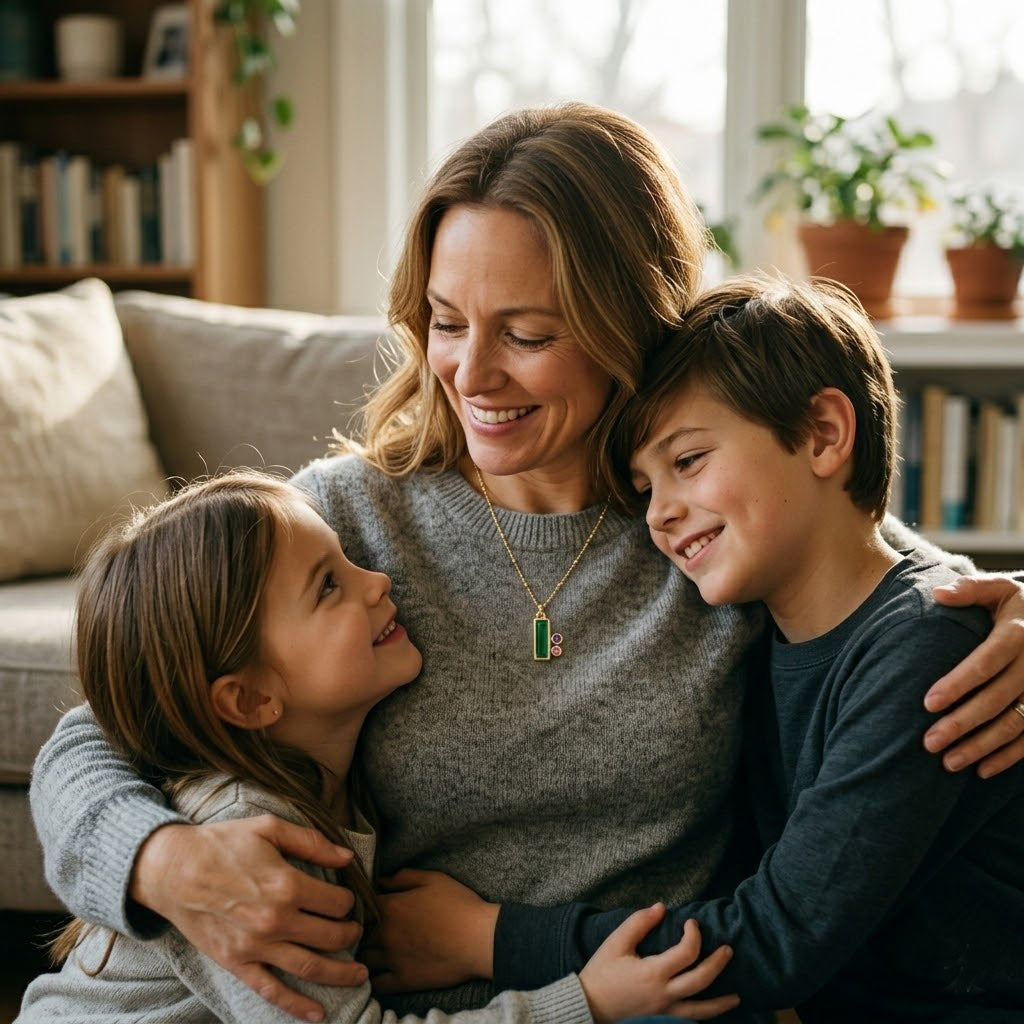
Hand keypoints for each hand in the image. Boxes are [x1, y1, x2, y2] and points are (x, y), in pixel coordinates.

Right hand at [132, 816, 363, 1021]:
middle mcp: (275, 921)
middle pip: (331, 936)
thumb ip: (312, 842)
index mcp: (286, 886)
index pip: (337, 902)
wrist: (173, 869)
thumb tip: (348, 857)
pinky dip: (297, 1006)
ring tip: (360, 974)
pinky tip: (319, 1014)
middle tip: (357, 931)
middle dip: (351, 934)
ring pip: (310, 967)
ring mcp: (255, 947)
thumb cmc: (223, 843)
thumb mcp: (270, 828)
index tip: (347, 898)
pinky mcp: (237, 963)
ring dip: (341, 974)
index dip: (349, 900)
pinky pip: (271, 991)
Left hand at [362, 868, 498, 992]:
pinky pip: (377, 984)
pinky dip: (372, 978)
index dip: (362, 904)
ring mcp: (393, 959)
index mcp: (391, 907)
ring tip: (368, 950)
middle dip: (359, 930)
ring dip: (363, 953)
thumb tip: (382, 881)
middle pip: (357, 933)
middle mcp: (386, 934)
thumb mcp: (433, 879)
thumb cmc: (459, 904)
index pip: (362, 904)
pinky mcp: (404, 981)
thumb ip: (403, 877)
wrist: (480, 939)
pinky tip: (375, 973)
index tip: (366, 905)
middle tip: (365, 928)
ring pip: (363, 959)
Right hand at [580, 904, 738, 1023]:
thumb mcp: (616, 942)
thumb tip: (661, 907)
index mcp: (653, 973)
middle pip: (701, 980)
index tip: (691, 922)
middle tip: (728, 950)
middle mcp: (664, 995)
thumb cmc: (601, 972)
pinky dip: (703, 1017)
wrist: (589, 1006)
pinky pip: (688, 1020)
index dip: (694, 934)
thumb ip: (639, 922)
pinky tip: (710, 1012)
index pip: (687, 952)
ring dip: (721, 1003)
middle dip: (718, 963)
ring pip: (701, 1010)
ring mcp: (665, 1012)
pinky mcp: (662, 1020)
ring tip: (736, 997)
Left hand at [924, 575, 1023, 777]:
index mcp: (1018, 634)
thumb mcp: (1000, 590)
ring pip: (1014, 723)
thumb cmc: (1018, 605)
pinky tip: (982, 770)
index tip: (927, 703)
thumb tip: (937, 594)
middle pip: (997, 700)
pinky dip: (1009, 756)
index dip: (958, 684)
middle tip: (929, 742)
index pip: (986, 663)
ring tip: (948, 763)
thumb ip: (970, 590)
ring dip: (982, 746)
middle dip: (963, 723)